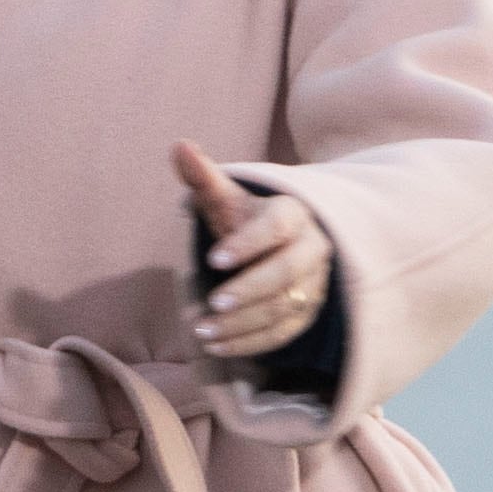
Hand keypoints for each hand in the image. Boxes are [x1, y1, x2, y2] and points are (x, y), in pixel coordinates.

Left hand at [174, 141, 333, 357]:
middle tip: (213, 303)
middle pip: (287, 273)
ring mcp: (313, 284)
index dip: (248, 244)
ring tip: (201, 331)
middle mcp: (312, 249)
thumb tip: (179, 145)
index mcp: (292, 214)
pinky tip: (216, 346)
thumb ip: (202, 176)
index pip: (276, 229)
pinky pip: (284, 333)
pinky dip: (251, 343)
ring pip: (284, 307)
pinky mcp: (306, 312)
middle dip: (250, 290)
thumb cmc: (244, 218)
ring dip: (243, 323)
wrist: (277, 243)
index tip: (213, 259)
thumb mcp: (225, 197)